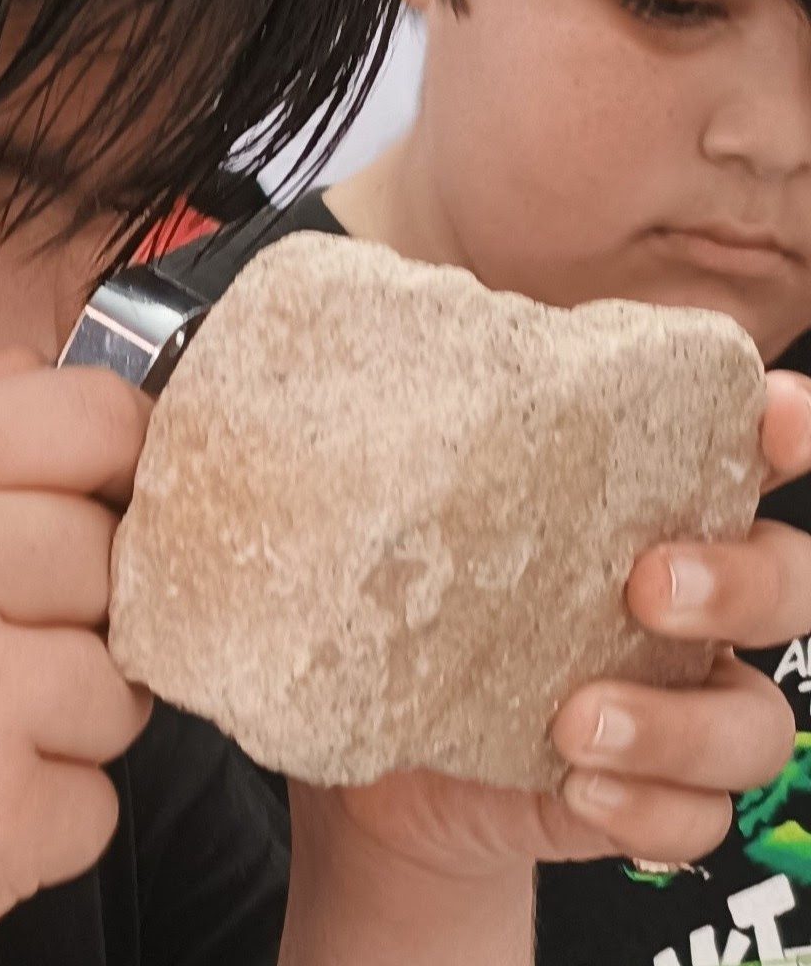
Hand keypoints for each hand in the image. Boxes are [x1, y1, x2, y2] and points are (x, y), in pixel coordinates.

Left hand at [313, 371, 810, 878]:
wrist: (377, 762)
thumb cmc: (410, 600)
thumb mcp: (410, 508)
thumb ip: (423, 426)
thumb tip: (363, 314)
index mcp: (646, 513)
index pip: (751, 456)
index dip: (786, 430)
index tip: (774, 411)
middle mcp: (685, 608)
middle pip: (790, 584)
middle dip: (744, 581)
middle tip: (645, 582)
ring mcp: (672, 705)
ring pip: (758, 721)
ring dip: (681, 723)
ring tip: (579, 719)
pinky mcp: (642, 797)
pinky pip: (697, 818)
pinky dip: (651, 809)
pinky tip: (583, 788)